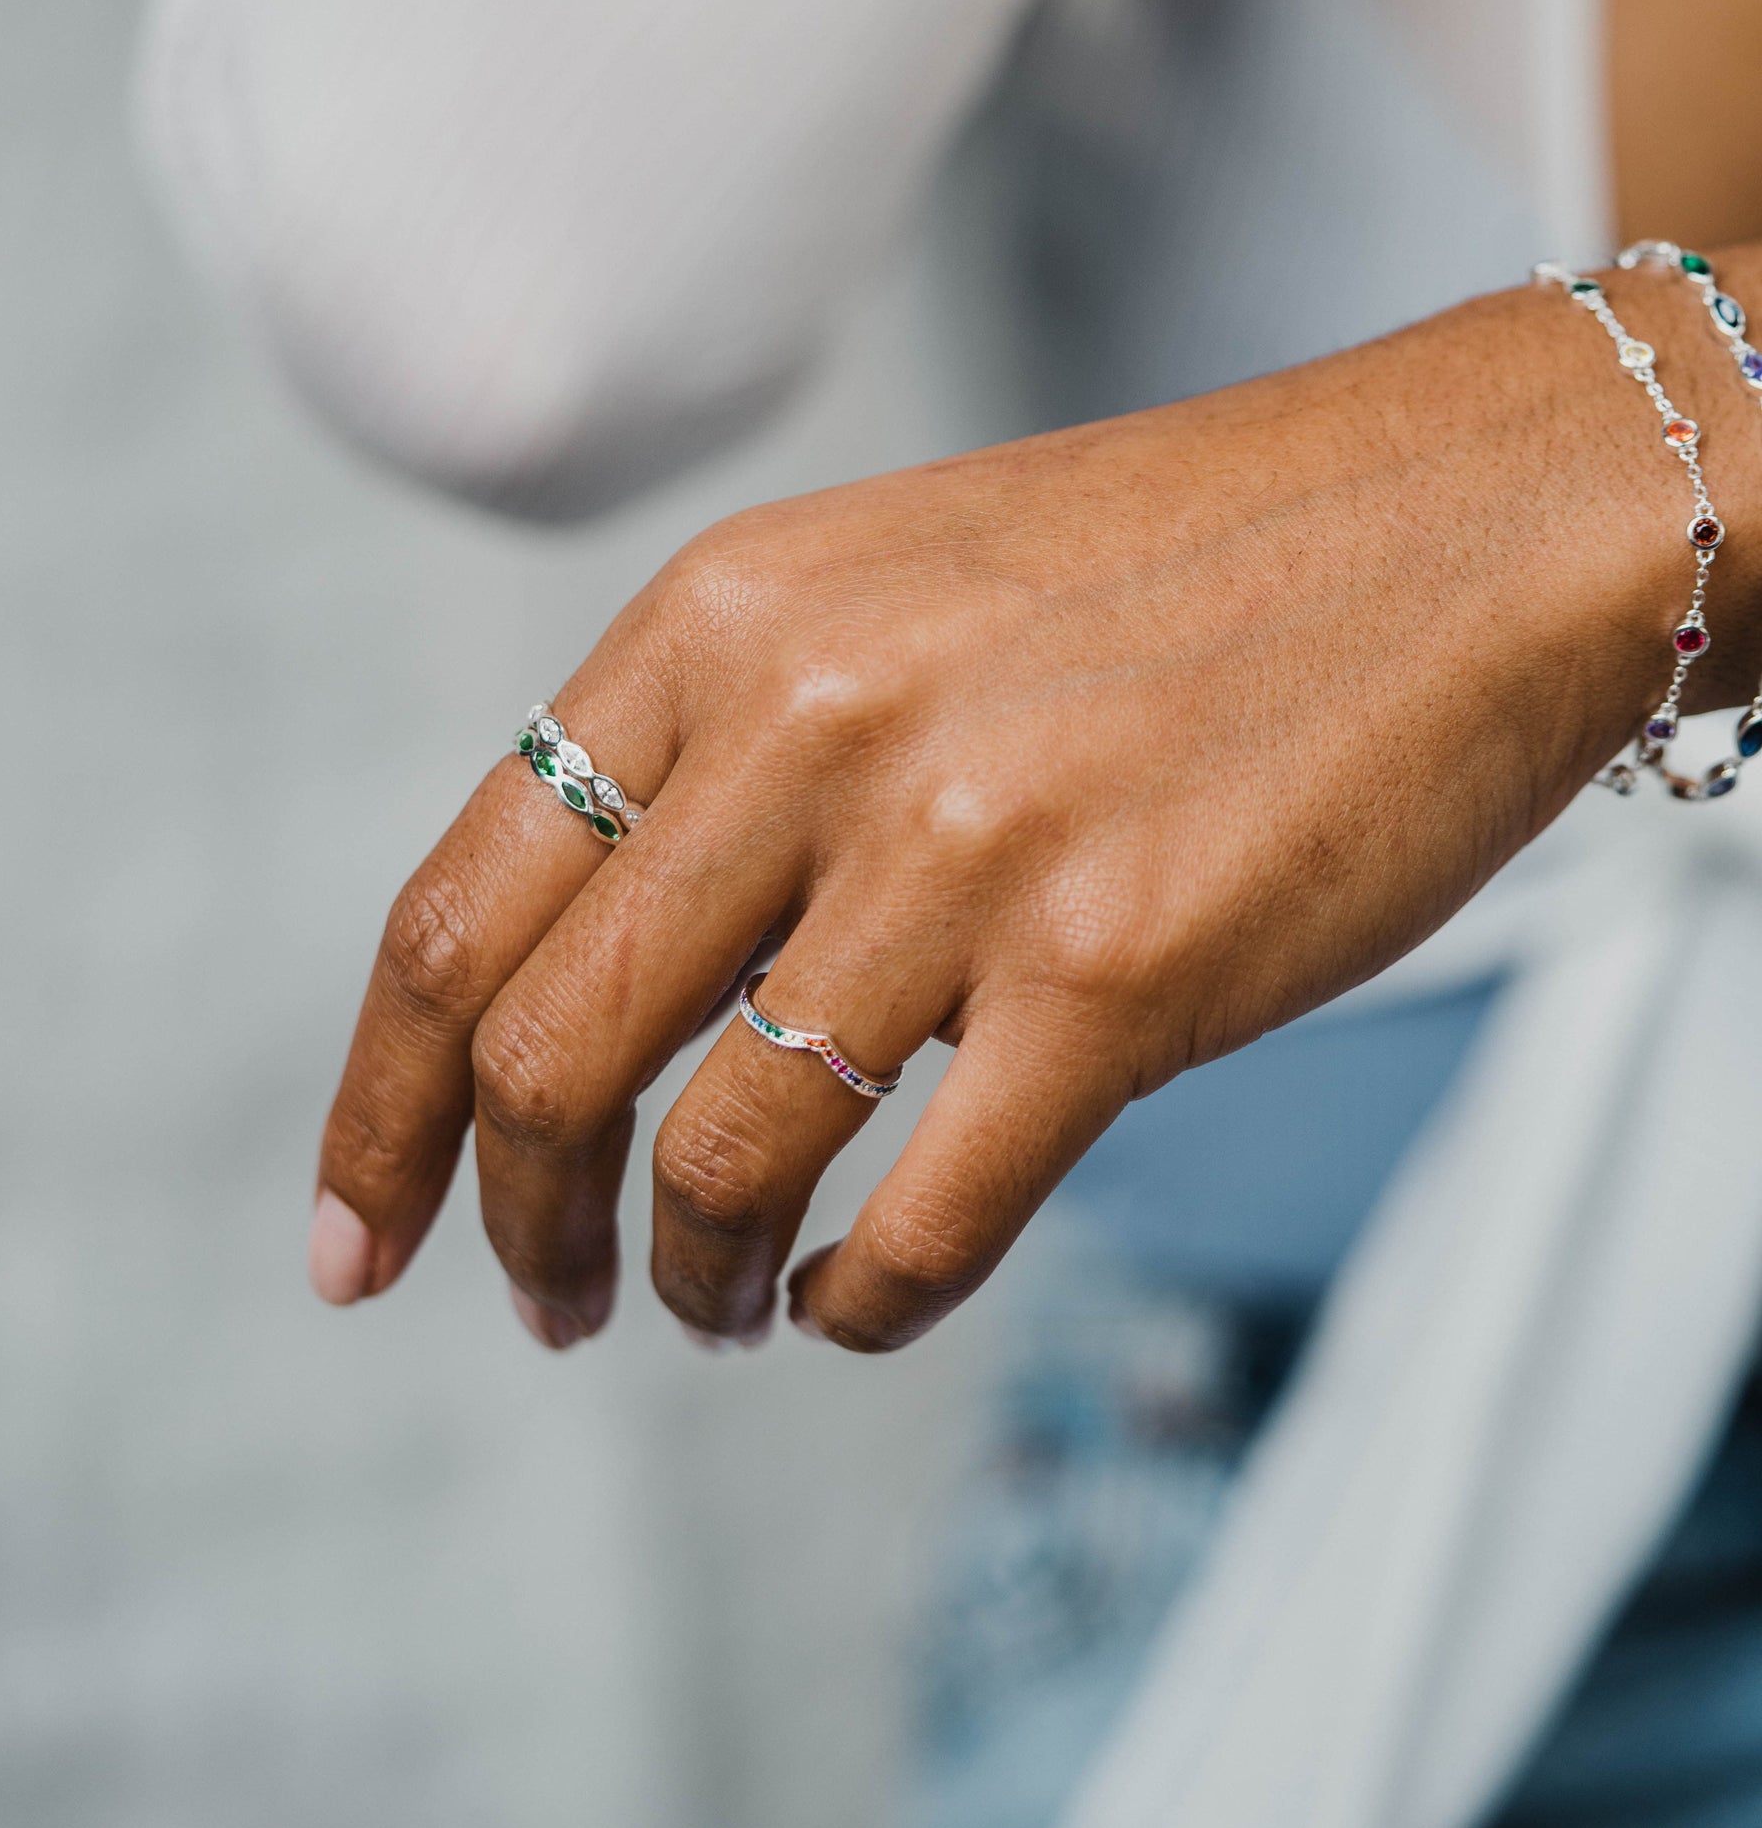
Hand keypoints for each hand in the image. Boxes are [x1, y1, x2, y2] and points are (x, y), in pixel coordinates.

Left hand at [307, 255, 1761, 1350]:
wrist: (1465, 520)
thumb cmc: (1177, 574)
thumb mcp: (885, 593)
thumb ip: (726, 759)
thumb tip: (600, 990)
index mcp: (725, 617)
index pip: (457, 908)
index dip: (381, 1107)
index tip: (362, 1239)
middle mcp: (817, 721)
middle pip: (546, 1053)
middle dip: (511, 1225)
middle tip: (549, 1307)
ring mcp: (968, 849)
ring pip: (720, 1158)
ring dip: (690, 1277)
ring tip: (722, 1307)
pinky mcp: (1122, 973)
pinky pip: (920, 1222)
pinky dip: (855, 1304)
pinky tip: (854, 1302)